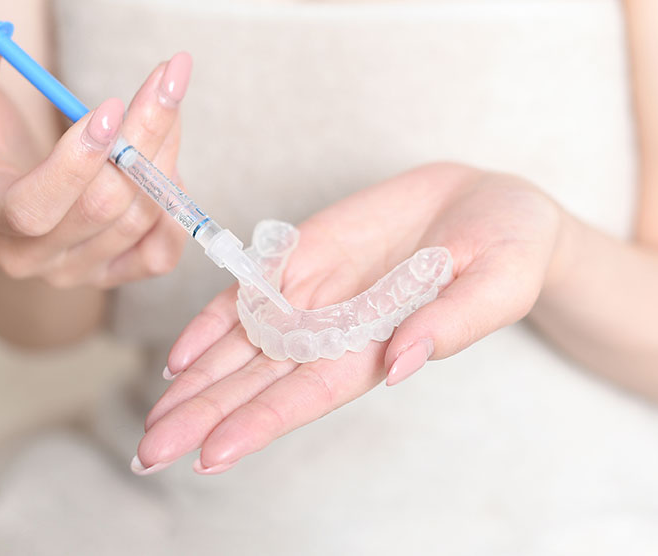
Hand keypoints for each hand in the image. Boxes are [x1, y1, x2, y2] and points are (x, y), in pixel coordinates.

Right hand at [0, 8, 190, 287]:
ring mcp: (74, 271)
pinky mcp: (109, 274)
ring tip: (166, 102)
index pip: (31, 207)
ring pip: (136, 220)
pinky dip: (174, 208)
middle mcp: (30, 257)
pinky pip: (157, 256)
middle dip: (141, 136)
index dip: (75, 162)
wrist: (1, 202)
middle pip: (101, 206)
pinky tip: (169, 163)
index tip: (110, 106)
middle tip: (166, 80)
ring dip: (164, 154)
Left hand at [133, 163, 564, 474]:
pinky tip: (178, 356)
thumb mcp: (498, 283)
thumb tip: (400, 364)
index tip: (211, 456)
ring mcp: (313, 298)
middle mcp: (334, 334)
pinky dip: (212, 323)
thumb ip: (451, 324)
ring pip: (242, 349)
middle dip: (204, 419)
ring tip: (152, 422)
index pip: (307, 397)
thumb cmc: (508, 249)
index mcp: (378, 350)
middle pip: (257, 385)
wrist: (487, 202)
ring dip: (195, 383)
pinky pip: (249, 295)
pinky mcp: (302, 259)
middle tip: (150, 452)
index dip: (259, 425)